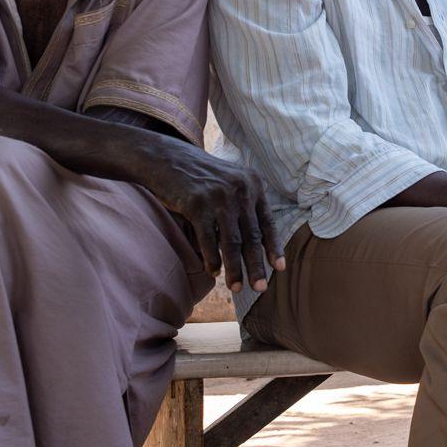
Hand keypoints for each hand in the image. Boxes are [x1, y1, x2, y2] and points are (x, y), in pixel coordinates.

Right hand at [137, 137, 281, 291]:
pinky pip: (208, 239)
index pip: (267, 222)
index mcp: (253, 184)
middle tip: (260, 288)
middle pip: (252, 236)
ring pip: (231, 242)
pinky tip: (213, 272)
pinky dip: (211, 258)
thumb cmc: (200, 177)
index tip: (279, 269)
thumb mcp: (229, 183)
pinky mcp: (197, 203)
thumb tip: (258, 244)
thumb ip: (245, 206)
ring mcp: (219, 196)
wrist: (167, 158)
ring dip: (234, 268)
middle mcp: (240, 189)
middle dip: (256, 266)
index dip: (273, 247)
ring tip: (236, 288)